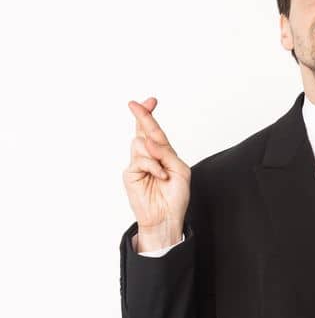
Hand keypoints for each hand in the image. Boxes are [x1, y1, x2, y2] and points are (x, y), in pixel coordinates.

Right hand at [123, 97, 190, 248]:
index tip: (151, 100)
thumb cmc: (176, 196)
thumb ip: (167, 153)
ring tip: (164, 171)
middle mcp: (149, 156)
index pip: (155, 131)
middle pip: (143, 130)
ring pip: (140, 144)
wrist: (167, 217)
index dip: (151, 116)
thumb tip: (148, 140)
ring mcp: (138, 164)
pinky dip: (153, 167)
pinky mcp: (130, 173)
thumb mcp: (180, 171)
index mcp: (163, 154)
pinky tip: (161, 177)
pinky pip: (140, 160)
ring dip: (155, 154)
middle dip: (142, 116)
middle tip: (136, 104)